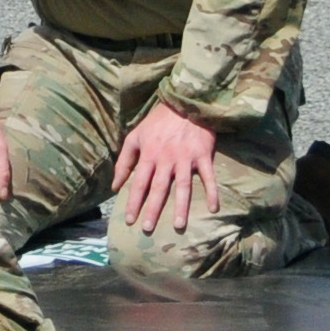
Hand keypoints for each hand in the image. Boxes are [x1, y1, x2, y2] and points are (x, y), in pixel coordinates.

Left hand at [110, 104, 220, 233]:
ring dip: (181, 206)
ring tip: (179, 225)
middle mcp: (166, 159)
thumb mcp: (135, 136)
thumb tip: (115, 186)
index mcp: (149, 155)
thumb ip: (124, 161)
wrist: (185, 102)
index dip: (133, 202)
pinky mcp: (203, 155)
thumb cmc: (158, 121)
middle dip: (153, 209)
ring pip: (183, 186)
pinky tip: (214, 208)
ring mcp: (186, 158)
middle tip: (148, 229)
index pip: (139, 183)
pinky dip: (213, 192)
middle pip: (159, 189)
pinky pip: (208, 177)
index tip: (130, 220)